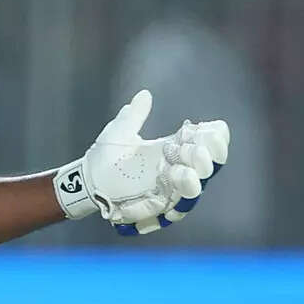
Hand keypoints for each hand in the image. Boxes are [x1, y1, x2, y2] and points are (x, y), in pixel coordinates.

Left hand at [53, 90, 229, 235]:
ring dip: (192, 180)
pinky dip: (177, 203)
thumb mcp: (118, 133)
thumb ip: (133, 116)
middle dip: (206, 157)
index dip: (214, 136)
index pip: (206, 140)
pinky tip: (171, 198)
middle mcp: (177, 167)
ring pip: (195, 188)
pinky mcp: (159, 205)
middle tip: (196, 153)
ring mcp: (169, 188)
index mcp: (173, 146)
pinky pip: (176, 209)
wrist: (88, 181)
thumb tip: (144, 94)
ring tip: (181, 172)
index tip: (208, 130)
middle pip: (206, 164)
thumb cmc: (105, 156)